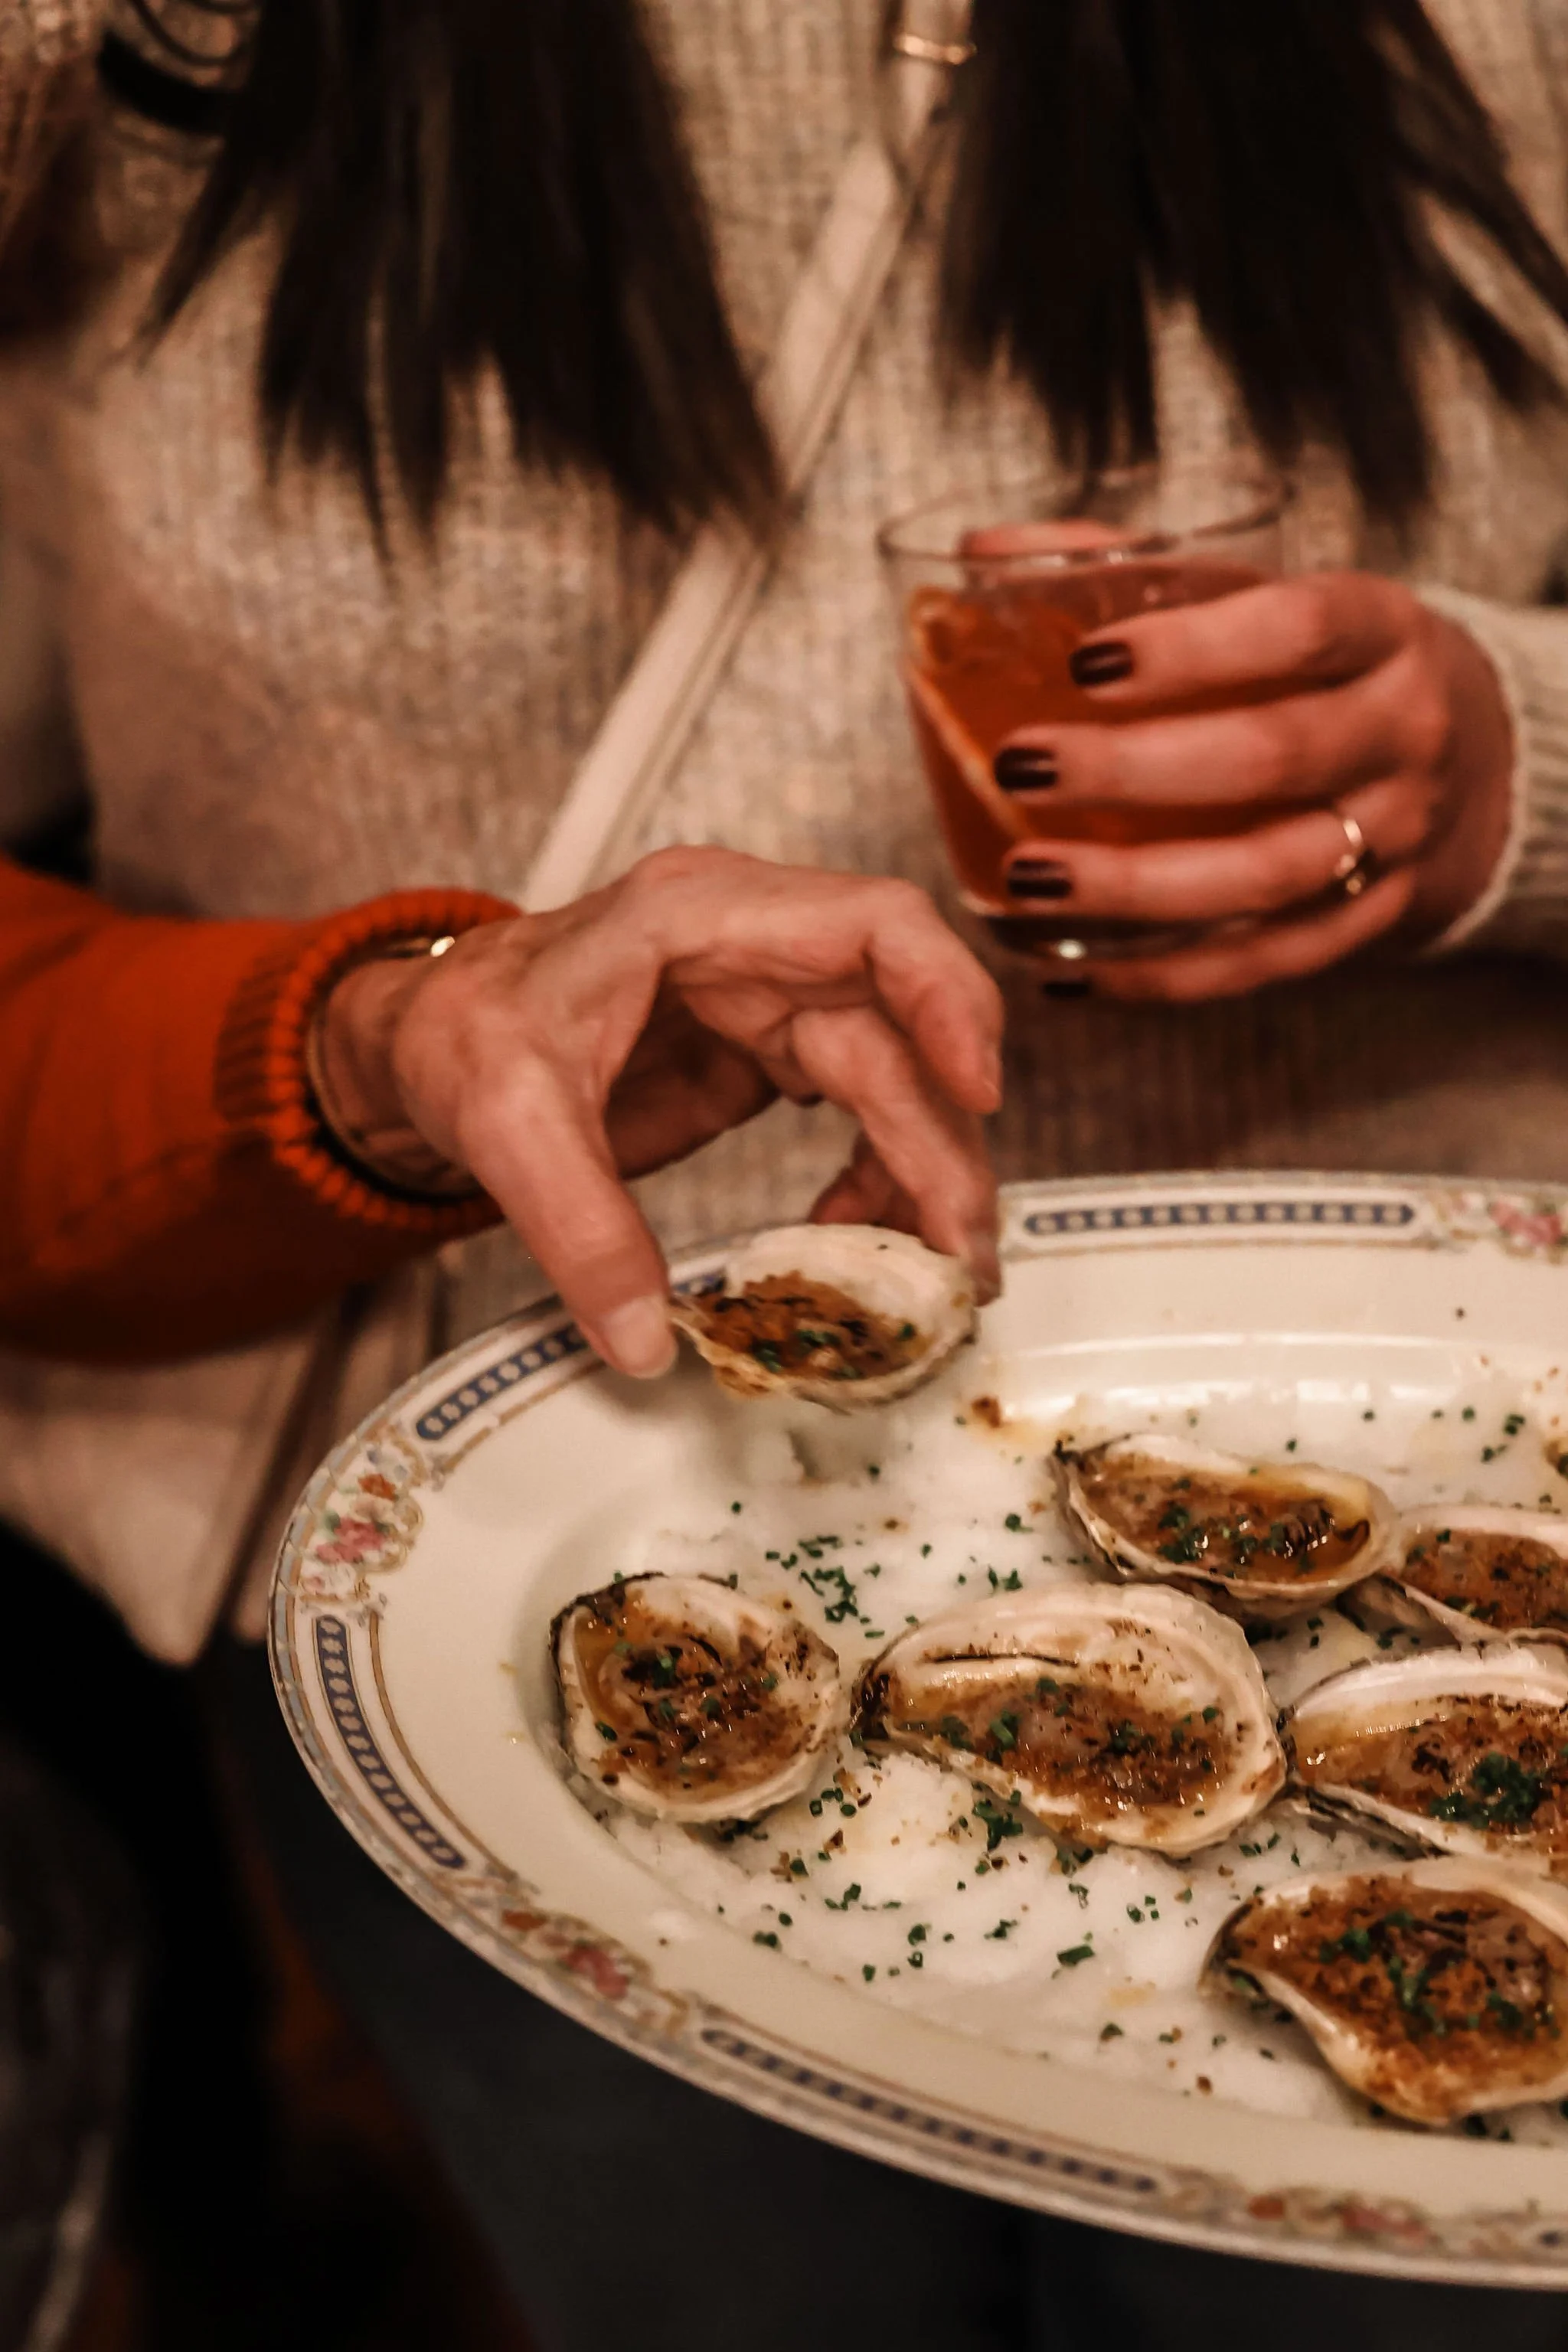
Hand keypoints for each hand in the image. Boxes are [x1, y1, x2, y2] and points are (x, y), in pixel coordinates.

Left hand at [316, 848, 1003, 1374]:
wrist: (421, 1037)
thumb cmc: (457, 1031)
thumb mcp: (502, 1122)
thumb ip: (578, 1230)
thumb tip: (642, 1343)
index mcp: (700, 913)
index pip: (873, 923)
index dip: (946, 998)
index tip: (980, 1095)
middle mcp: (754, 942)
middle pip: (900, 1026)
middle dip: (941, 1142)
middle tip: (957, 1258)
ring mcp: (765, 995)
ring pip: (891, 1073)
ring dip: (920, 1170)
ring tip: (924, 1271)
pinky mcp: (762, 1052)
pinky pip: (854, 1107)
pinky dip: (868, 1175)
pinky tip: (845, 1235)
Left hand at [994, 571, 1513, 999]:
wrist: (1479, 761)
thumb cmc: (1328, 668)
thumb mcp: (1275, 600)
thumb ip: (1143, 576)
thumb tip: (988, 554)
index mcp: (1383, 633)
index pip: (1301, 629)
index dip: (1194, 648)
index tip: (1085, 661)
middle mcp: (1402, 736)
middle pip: (1271, 758)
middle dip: (1134, 769)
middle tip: (1022, 766)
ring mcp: (1393, 840)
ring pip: (1266, 877)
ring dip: (1137, 887)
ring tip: (1027, 878)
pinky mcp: (1370, 922)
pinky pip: (1265, 962)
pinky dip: (1165, 975)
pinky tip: (1075, 969)